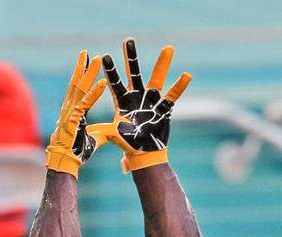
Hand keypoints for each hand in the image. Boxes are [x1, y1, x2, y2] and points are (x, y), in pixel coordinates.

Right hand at [45, 51, 106, 177]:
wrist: (66, 161)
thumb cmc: (77, 151)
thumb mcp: (93, 138)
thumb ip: (100, 132)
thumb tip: (109, 132)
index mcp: (73, 110)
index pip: (78, 89)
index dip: (82, 76)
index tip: (87, 64)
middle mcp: (69, 107)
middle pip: (77, 83)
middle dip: (84, 68)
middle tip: (90, 54)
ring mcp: (70, 111)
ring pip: (80, 87)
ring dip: (90, 73)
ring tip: (97, 59)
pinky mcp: (74, 118)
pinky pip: (86, 102)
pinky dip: (95, 92)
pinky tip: (103, 82)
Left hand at [92, 38, 191, 171]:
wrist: (144, 152)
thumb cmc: (127, 144)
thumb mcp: (114, 135)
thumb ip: (106, 130)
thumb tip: (94, 131)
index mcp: (122, 101)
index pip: (114, 83)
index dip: (110, 70)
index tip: (104, 56)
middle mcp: (137, 97)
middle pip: (134, 72)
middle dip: (131, 57)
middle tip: (128, 40)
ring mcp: (151, 101)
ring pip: (157, 78)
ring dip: (163, 64)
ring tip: (168, 48)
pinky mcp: (164, 108)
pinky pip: (173, 96)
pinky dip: (180, 86)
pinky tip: (186, 75)